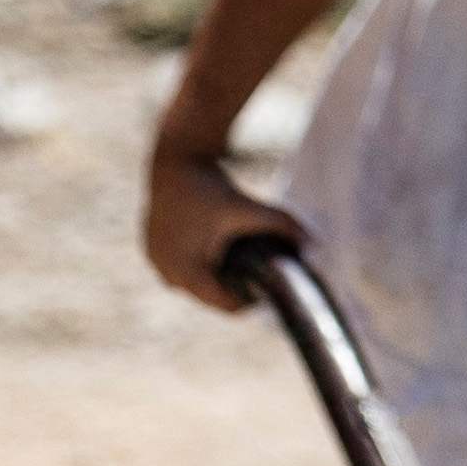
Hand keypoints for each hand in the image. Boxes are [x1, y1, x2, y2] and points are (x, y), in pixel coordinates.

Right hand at [144, 141, 299, 310]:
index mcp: (188, 275)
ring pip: (197, 280)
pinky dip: (201, 260)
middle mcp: (167, 275)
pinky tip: (219, 246)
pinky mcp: (152, 249)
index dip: (252, 299)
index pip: (227, 305)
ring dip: (217, 272)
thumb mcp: (245, 207)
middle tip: (260, 264)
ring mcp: (156, 263)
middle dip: (236, 283)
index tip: (270, 282)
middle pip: (212, 294)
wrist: (176, 159)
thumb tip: (314, 241)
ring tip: (241, 255)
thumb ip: (280, 223)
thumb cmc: (210, 187)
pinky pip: (182, 265)